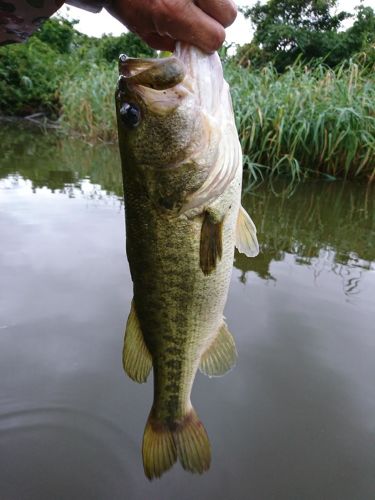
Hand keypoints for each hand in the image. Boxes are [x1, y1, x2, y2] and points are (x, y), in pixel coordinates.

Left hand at [106, 0, 236, 52]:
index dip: (207, 43)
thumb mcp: (145, 31)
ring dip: (214, 5)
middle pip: (229, 14)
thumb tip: (195, 46)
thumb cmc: (126, 2)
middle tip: (198, 21)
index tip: (196, 41)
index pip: (216, 37)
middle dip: (216, 22)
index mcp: (175, 12)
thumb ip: (174, 41)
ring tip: (193, 6)